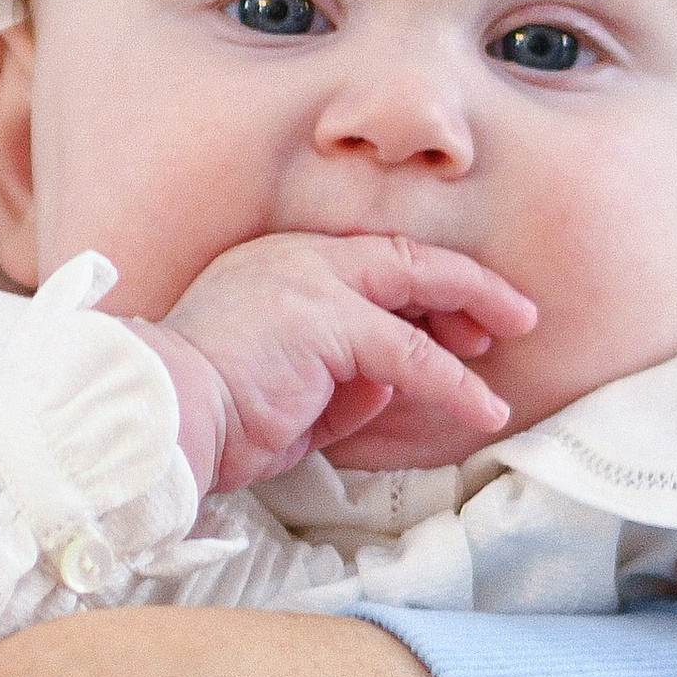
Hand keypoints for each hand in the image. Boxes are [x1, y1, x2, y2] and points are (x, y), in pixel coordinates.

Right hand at [139, 232, 532, 491]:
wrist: (161, 418)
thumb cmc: (210, 415)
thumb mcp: (288, 394)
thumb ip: (339, 382)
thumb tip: (388, 384)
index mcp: (280, 266)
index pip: (371, 263)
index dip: (425, 287)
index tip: (463, 317)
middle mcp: (299, 259)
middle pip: (404, 258)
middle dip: (465, 285)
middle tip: (511, 315)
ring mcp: (313, 282)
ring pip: (417, 289)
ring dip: (475, 313)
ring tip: (514, 340)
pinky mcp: (328, 322)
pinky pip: (411, 354)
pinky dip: (455, 381)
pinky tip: (485, 407)